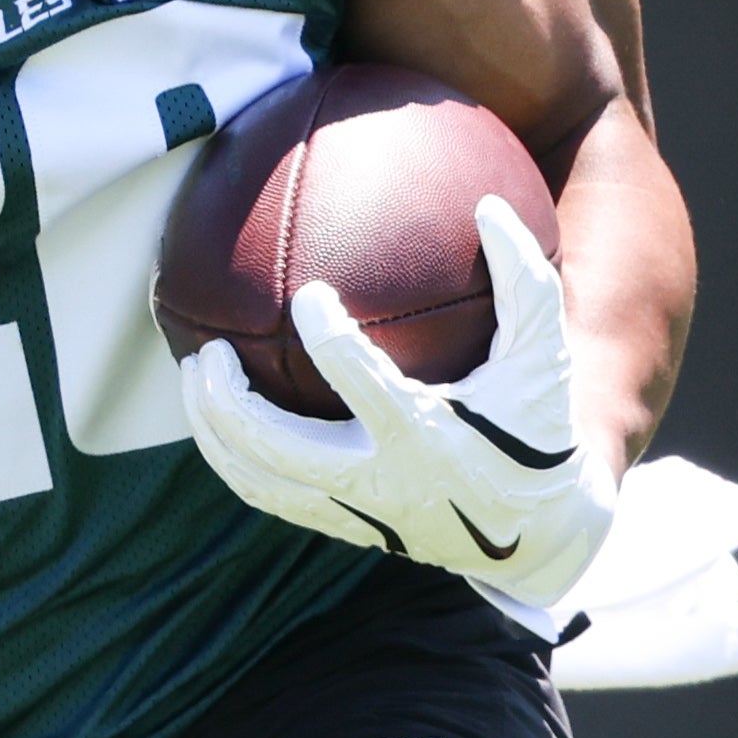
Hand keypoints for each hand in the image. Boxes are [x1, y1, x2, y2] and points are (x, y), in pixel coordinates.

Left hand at [181, 196, 618, 609]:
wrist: (538, 532)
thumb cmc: (536, 425)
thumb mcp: (545, 354)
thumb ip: (523, 281)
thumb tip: (486, 205)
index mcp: (426, 435)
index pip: (363, 384)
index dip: (328, 336)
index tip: (309, 295)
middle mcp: (382, 481)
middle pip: (279, 449)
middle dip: (230, 403)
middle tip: (205, 350)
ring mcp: (356, 512)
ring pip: (259, 481)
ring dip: (213, 432)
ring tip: (192, 378)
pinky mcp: (344, 528)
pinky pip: (270, 498)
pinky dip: (233, 459)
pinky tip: (216, 415)